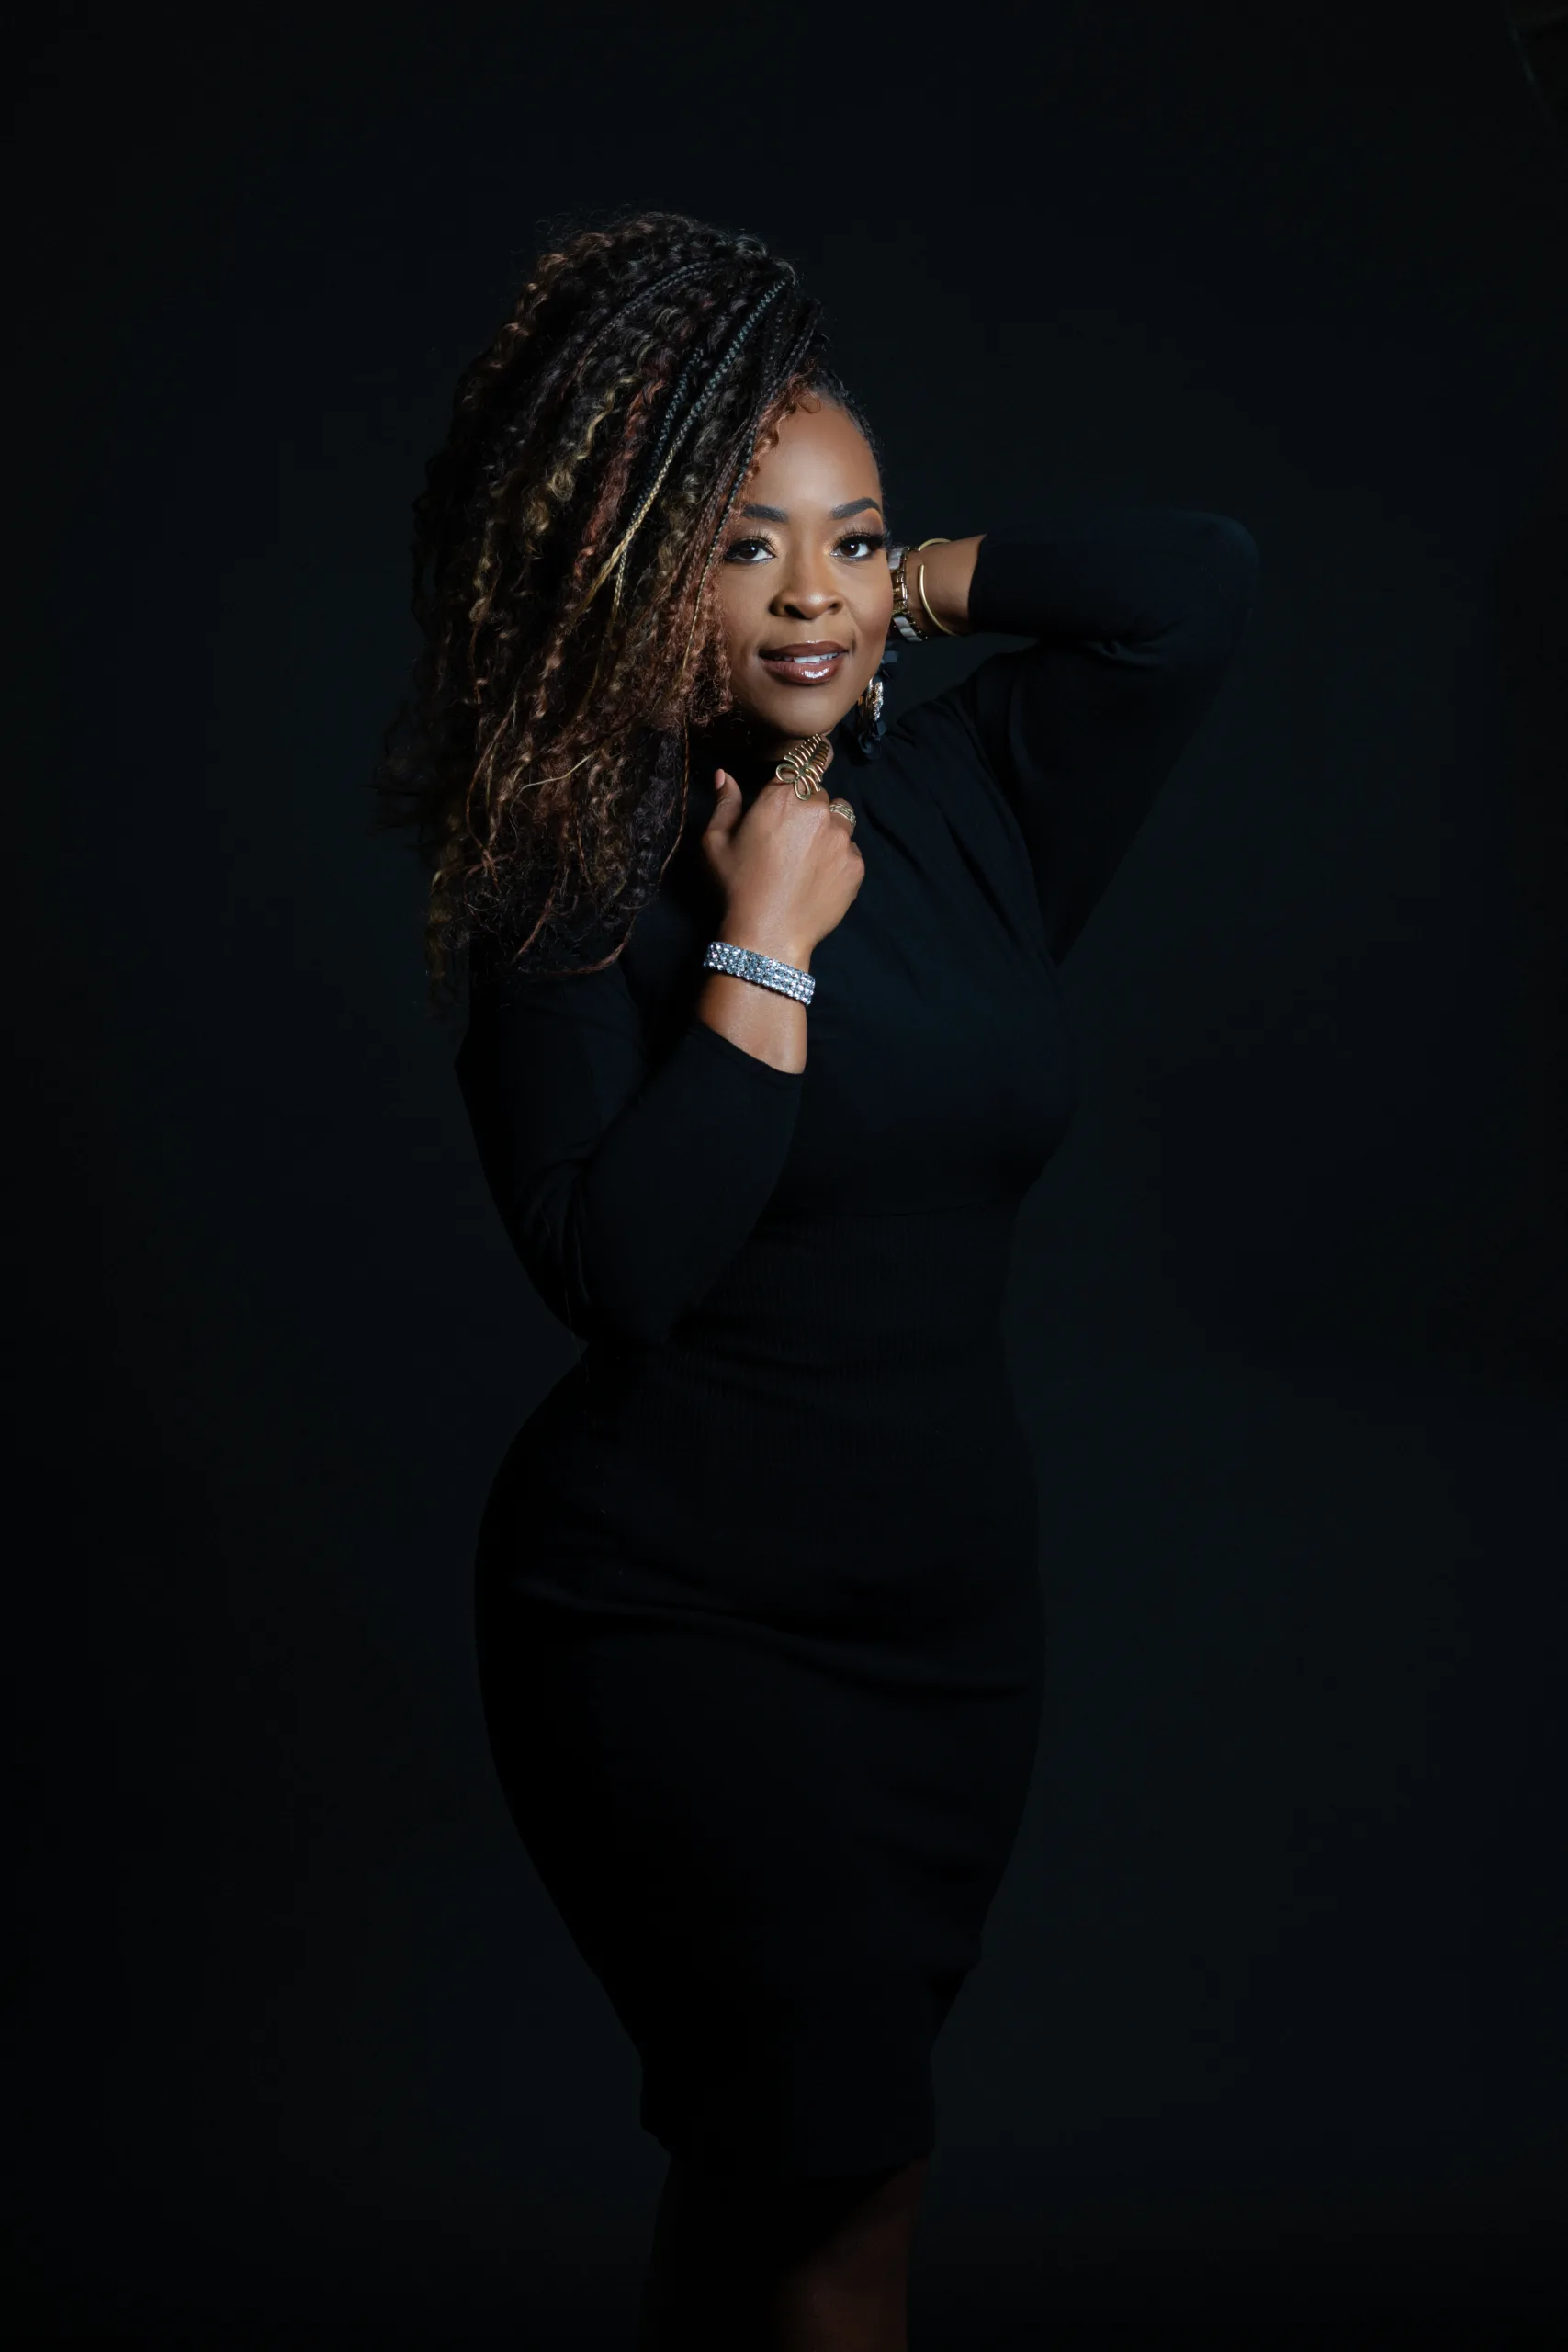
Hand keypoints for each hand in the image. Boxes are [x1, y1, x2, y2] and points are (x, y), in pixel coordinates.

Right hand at [699, 745, 862, 967]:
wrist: (767, 934)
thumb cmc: (735, 887)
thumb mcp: (715, 843)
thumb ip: (725, 803)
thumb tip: (725, 775)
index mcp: (781, 797)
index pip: (799, 769)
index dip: (795, 781)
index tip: (790, 795)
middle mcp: (817, 810)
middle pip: (820, 794)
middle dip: (808, 808)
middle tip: (791, 839)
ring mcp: (841, 838)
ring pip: (842, 819)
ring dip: (829, 830)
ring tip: (809, 857)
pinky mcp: (855, 865)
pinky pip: (852, 850)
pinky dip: (839, 859)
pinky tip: (819, 878)